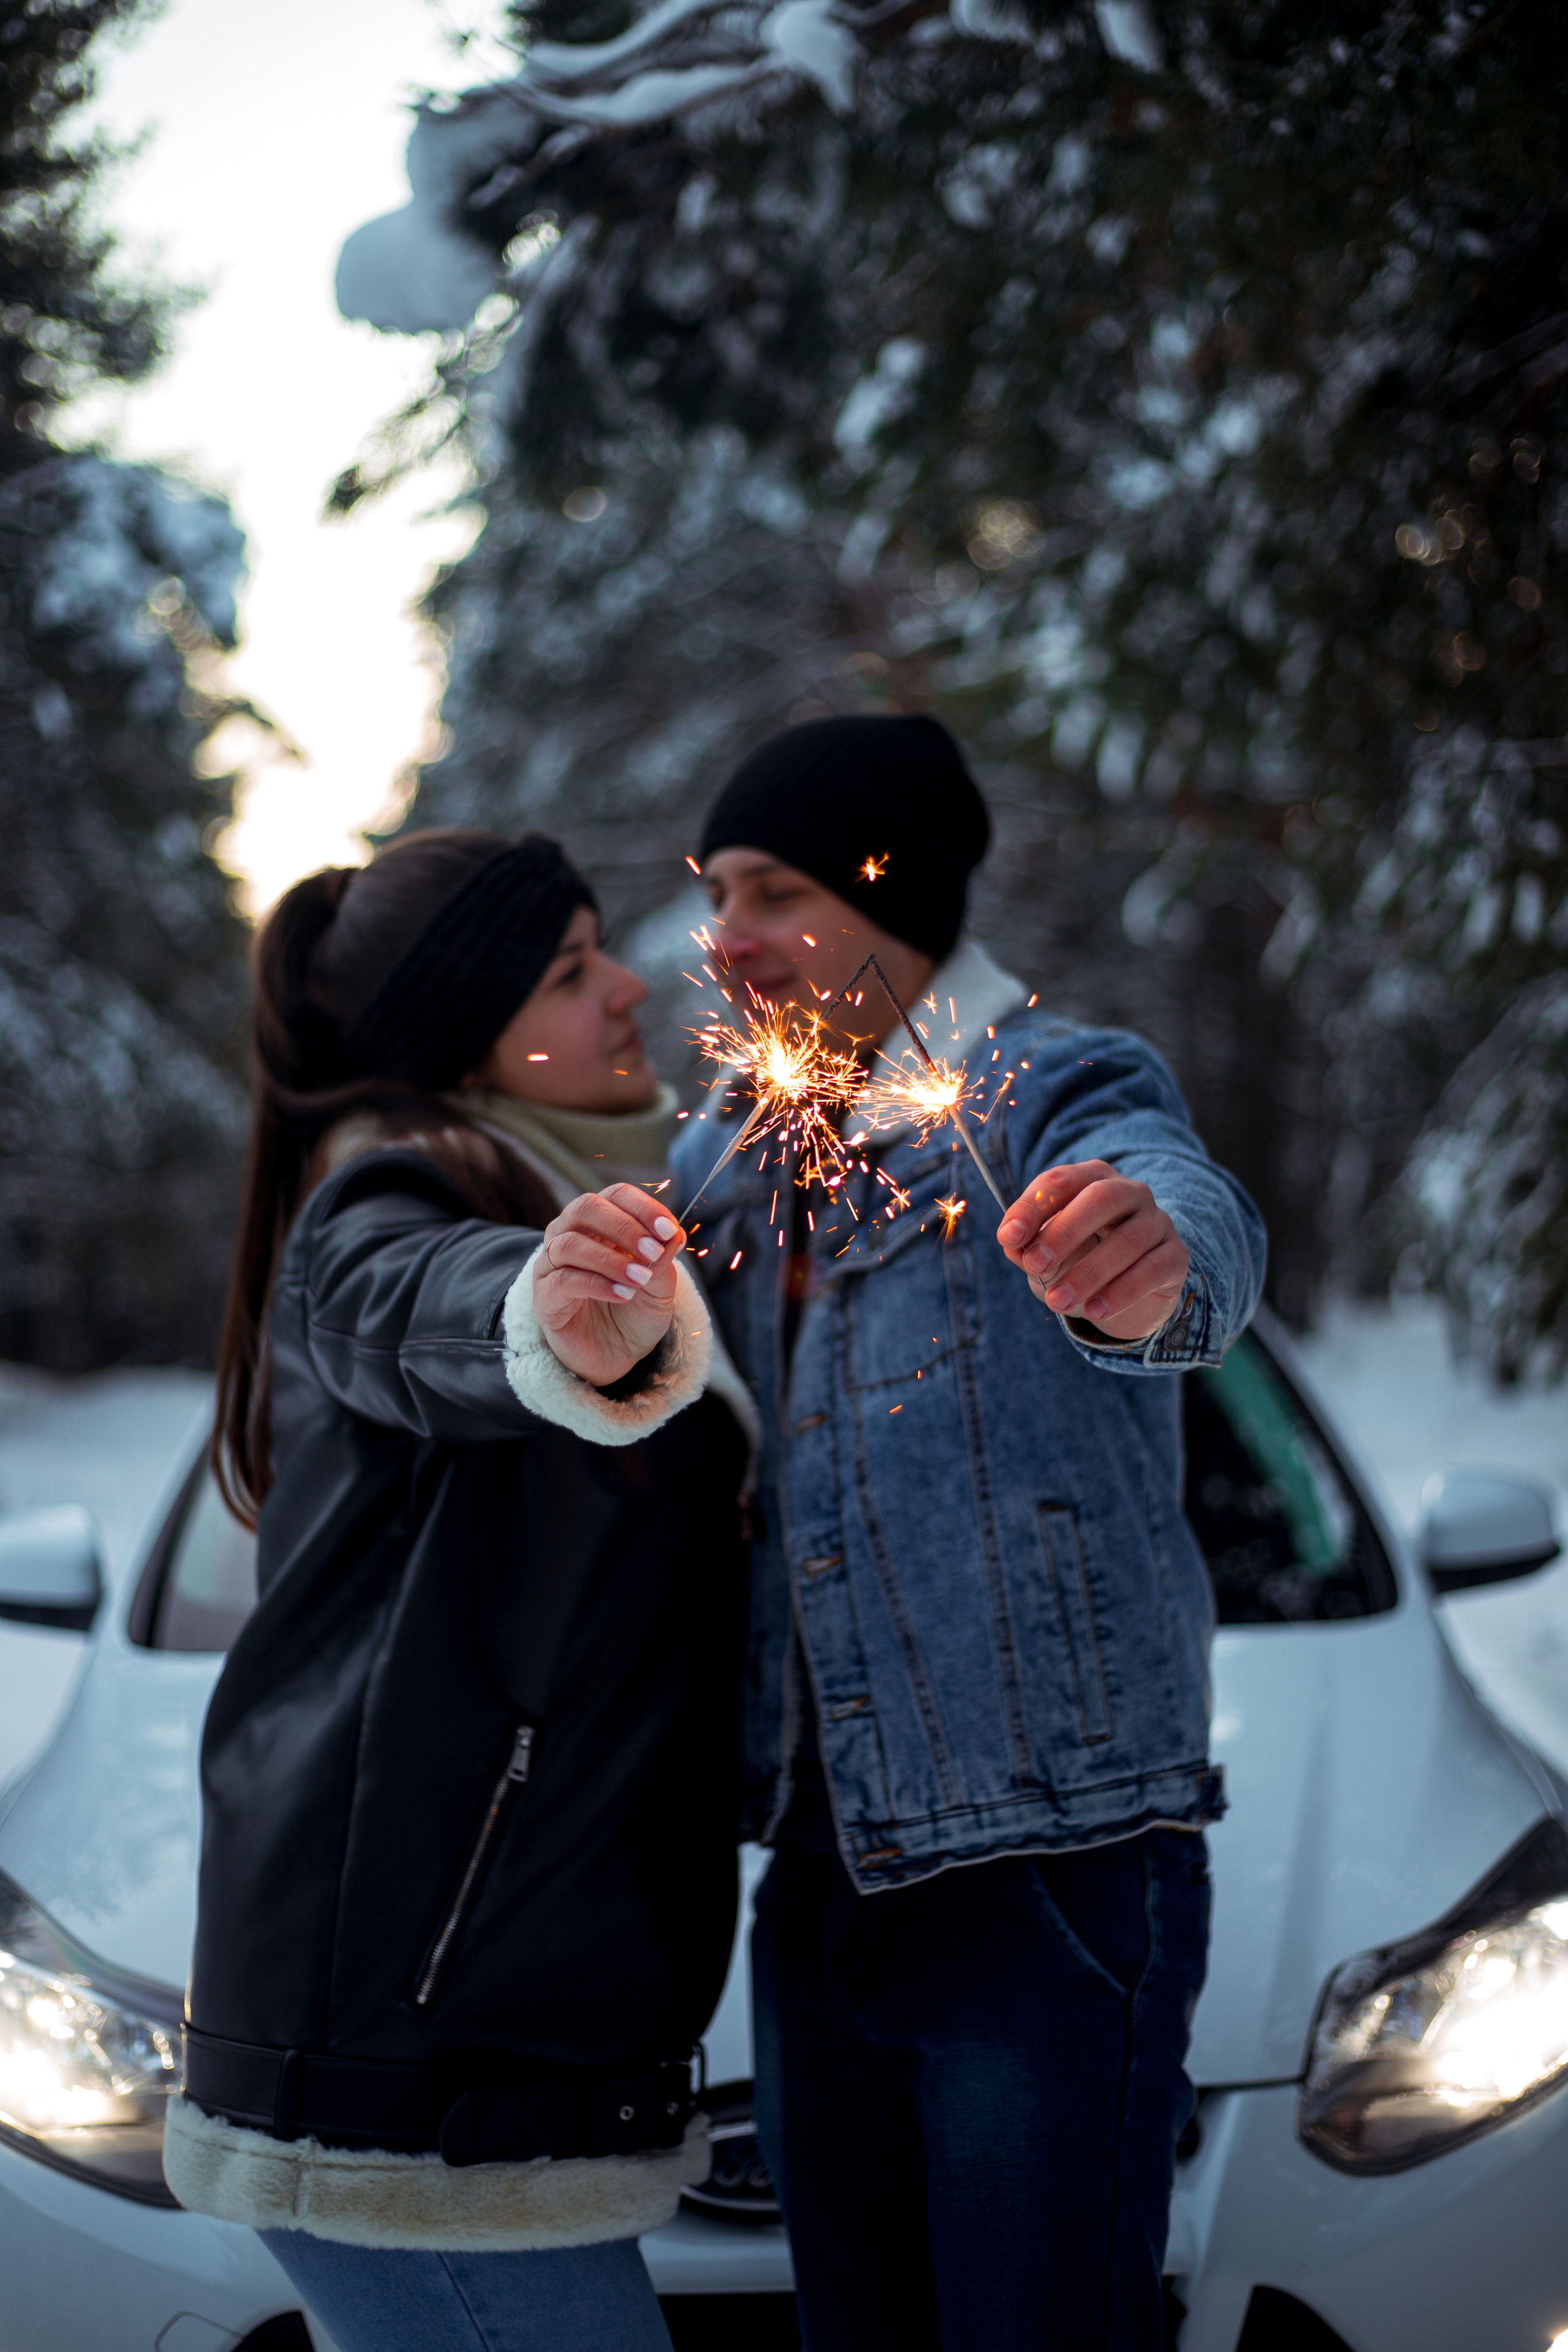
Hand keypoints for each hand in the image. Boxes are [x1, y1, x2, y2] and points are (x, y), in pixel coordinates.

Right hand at [532, 1185, 685, 1385]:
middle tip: (653, 1252)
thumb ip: (662, 1261)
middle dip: (623, 1226)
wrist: (616, 1356)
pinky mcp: (544, 1296)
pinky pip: (563, 1280)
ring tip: (640, 1279)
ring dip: (610, 1259)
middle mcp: (570, 1234)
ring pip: (569, 1243)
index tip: (668, 1229)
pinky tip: (623, 1295)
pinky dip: (597, 1284)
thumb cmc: (634, 1313)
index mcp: (600, 1223)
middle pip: (586, 1207)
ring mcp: (552, 1264)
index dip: (643, 1207)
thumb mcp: (659, 1287)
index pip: (616, 1195)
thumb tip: (674, 1234)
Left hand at [995, 1160, 1188, 1341]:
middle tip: (1034, 1264)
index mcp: (1090, 1179)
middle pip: (1099, 1199)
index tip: (1008, 1237)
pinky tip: (1095, 1310)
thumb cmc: (1079, 1262)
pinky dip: (1122, 1291)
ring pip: (1128, 1240)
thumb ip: (1028, 1249)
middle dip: (1063, 1231)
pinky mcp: (1175, 1255)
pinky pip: (1153, 1269)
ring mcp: (1157, 1222)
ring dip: (1088, 1272)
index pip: (1060, 1181)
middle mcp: (1129, 1192)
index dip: (1032, 1207)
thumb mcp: (1048, 1257)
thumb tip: (1012, 1245)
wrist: (1127, 1296)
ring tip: (1057, 1302)